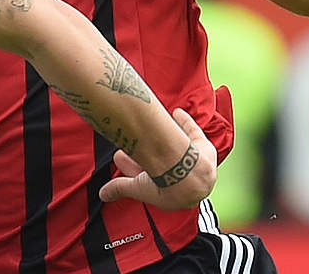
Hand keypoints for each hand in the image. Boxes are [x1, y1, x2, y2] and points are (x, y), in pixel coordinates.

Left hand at [98, 109, 217, 209]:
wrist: (189, 176)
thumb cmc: (166, 185)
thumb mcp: (138, 187)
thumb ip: (120, 188)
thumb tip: (102, 195)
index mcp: (175, 194)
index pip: (154, 182)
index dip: (137, 171)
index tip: (123, 159)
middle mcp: (188, 179)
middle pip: (164, 165)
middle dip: (145, 156)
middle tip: (128, 146)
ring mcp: (198, 163)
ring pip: (181, 150)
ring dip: (165, 141)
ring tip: (148, 129)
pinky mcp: (205, 149)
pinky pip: (195, 135)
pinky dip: (186, 123)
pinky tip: (177, 113)